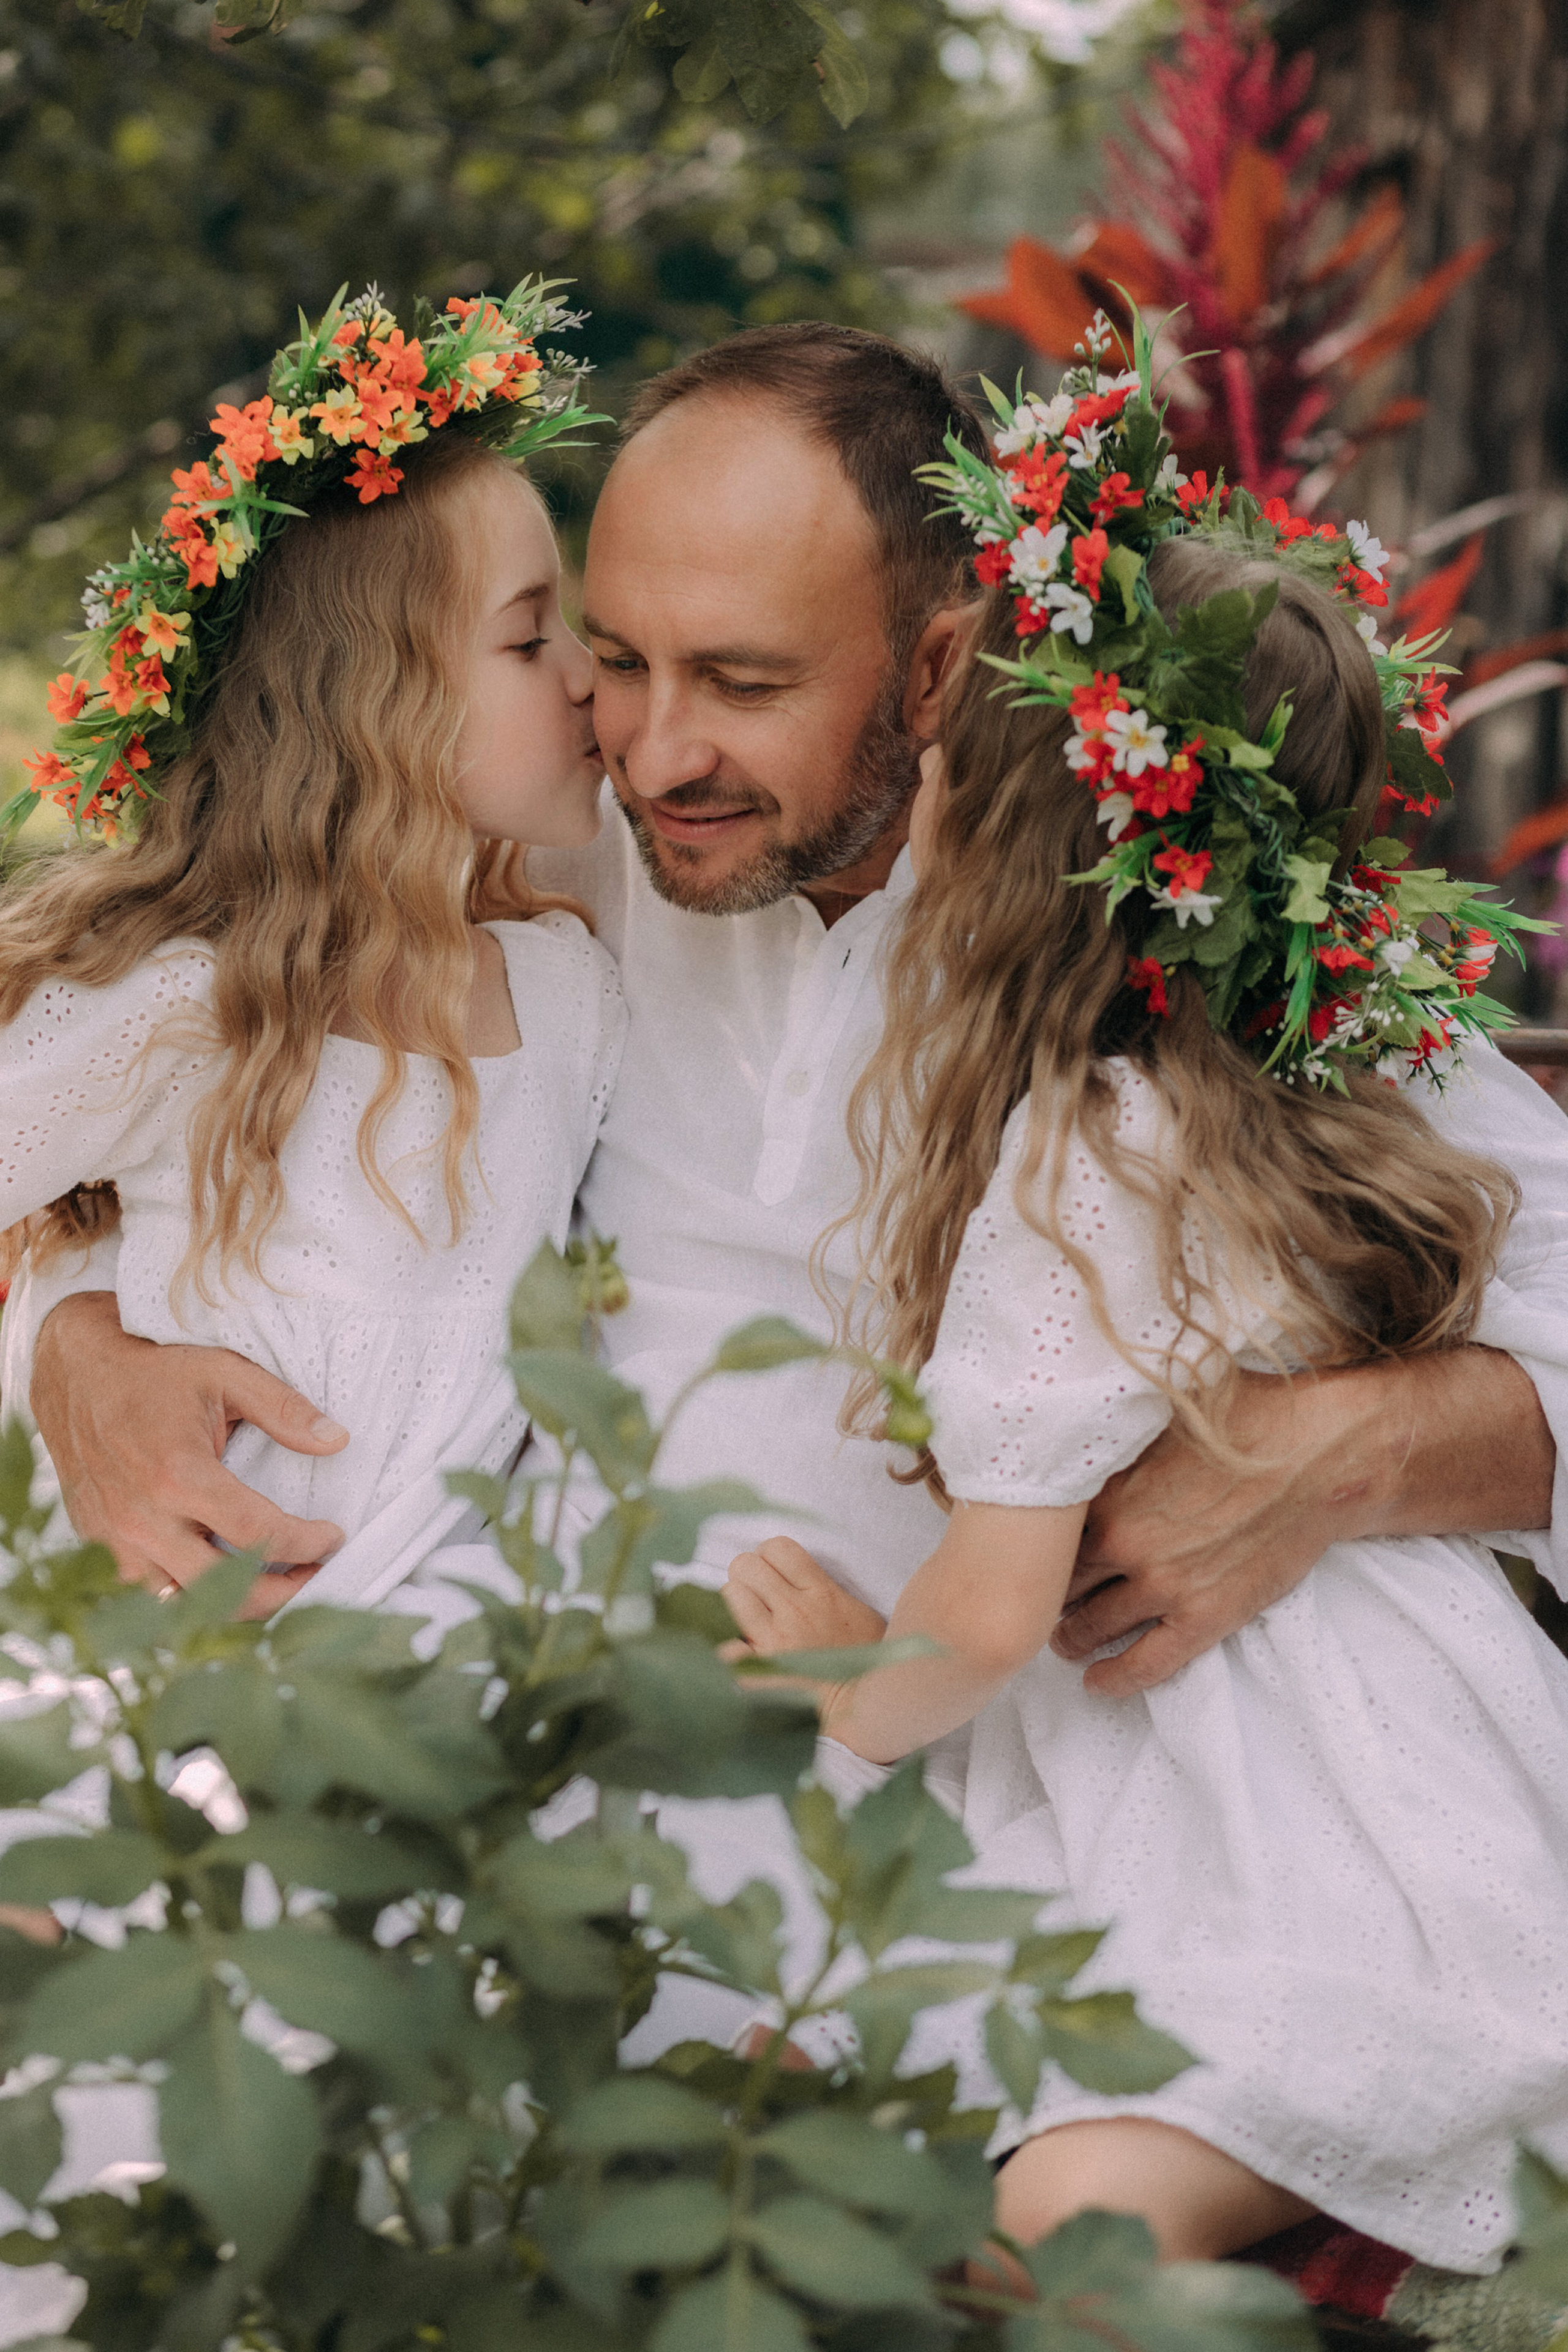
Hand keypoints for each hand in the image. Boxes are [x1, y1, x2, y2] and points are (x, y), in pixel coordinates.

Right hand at [31, 1293, 348, 1617]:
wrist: (74, 1374)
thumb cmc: (154, 1372)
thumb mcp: (225, 1372)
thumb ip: (283, 1408)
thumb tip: (337, 1440)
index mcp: (178, 1474)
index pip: (257, 1534)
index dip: (305, 1544)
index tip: (333, 1538)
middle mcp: (142, 1518)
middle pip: (223, 1589)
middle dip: (280, 1592)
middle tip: (314, 1574)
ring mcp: (113, 1539)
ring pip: (182, 1605)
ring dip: (233, 1605)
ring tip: (273, 1584)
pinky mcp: (96, 1546)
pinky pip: (146, 1596)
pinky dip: (187, 1601)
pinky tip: (221, 1586)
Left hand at [723, 1536, 887, 1658]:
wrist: (862, 1699)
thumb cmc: (862, 1651)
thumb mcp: (854, 1607)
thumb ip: (823, 1585)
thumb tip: (791, 1573)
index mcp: (820, 1592)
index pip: (777, 1548)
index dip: (769, 1555)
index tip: (773, 1571)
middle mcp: (794, 1610)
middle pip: (745, 1565)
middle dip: (747, 1576)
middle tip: (756, 1595)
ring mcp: (775, 1639)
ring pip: (729, 1595)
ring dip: (734, 1603)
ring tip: (747, 1617)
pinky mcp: (761, 1669)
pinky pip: (726, 1646)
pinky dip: (727, 1645)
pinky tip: (739, 1647)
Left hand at [1052, 1346, 1553, 1694]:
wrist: (1322, 1456)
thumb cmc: (1245, 1418)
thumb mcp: (1160, 1411)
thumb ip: (1110, 1434)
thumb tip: (1065, 1417)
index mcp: (1106, 1489)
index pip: (1037, 1534)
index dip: (1026, 1545)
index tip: (1021, 1550)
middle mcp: (1124, 1542)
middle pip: (1054, 1586)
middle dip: (1043, 1595)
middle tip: (1036, 1599)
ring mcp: (1164, 1586)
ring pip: (1088, 1629)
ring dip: (1069, 1639)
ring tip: (1064, 1639)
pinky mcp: (1206, 1618)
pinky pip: (1145, 1665)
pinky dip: (1114, 1679)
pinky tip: (1098, 1682)